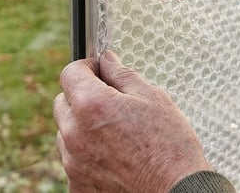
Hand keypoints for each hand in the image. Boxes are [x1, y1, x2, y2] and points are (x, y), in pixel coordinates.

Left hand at [54, 51, 210, 191]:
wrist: (177, 192)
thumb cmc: (170, 147)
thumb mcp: (153, 98)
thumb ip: (122, 74)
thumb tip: (106, 60)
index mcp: (92, 105)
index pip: (70, 73)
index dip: (86, 68)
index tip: (99, 71)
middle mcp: (75, 133)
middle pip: (63, 102)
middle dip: (82, 97)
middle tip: (111, 103)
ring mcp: (73, 162)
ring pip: (66, 132)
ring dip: (82, 127)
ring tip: (116, 135)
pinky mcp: (77, 185)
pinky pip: (73, 160)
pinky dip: (87, 155)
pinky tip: (114, 156)